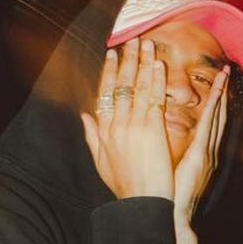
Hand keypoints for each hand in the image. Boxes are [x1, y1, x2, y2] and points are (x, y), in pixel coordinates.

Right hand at [81, 38, 173, 199]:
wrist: (141, 202)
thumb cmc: (123, 185)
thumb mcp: (100, 161)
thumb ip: (92, 136)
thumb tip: (84, 115)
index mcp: (104, 131)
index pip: (104, 94)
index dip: (109, 72)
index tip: (112, 55)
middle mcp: (116, 124)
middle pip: (120, 86)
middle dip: (126, 60)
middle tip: (131, 41)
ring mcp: (133, 125)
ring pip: (137, 87)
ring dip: (141, 63)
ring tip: (146, 43)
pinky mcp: (151, 129)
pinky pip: (154, 99)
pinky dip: (156, 80)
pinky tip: (158, 64)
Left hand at [173, 65, 229, 224]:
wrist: (170, 215)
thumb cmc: (167, 194)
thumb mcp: (170, 168)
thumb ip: (170, 151)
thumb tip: (160, 136)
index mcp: (200, 153)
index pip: (208, 122)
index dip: (213, 102)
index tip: (215, 84)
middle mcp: (207, 150)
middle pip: (217, 116)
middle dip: (222, 94)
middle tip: (226, 71)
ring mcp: (206, 152)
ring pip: (216, 118)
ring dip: (221, 96)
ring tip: (225, 75)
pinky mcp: (200, 155)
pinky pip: (208, 126)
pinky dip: (214, 108)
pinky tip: (218, 94)